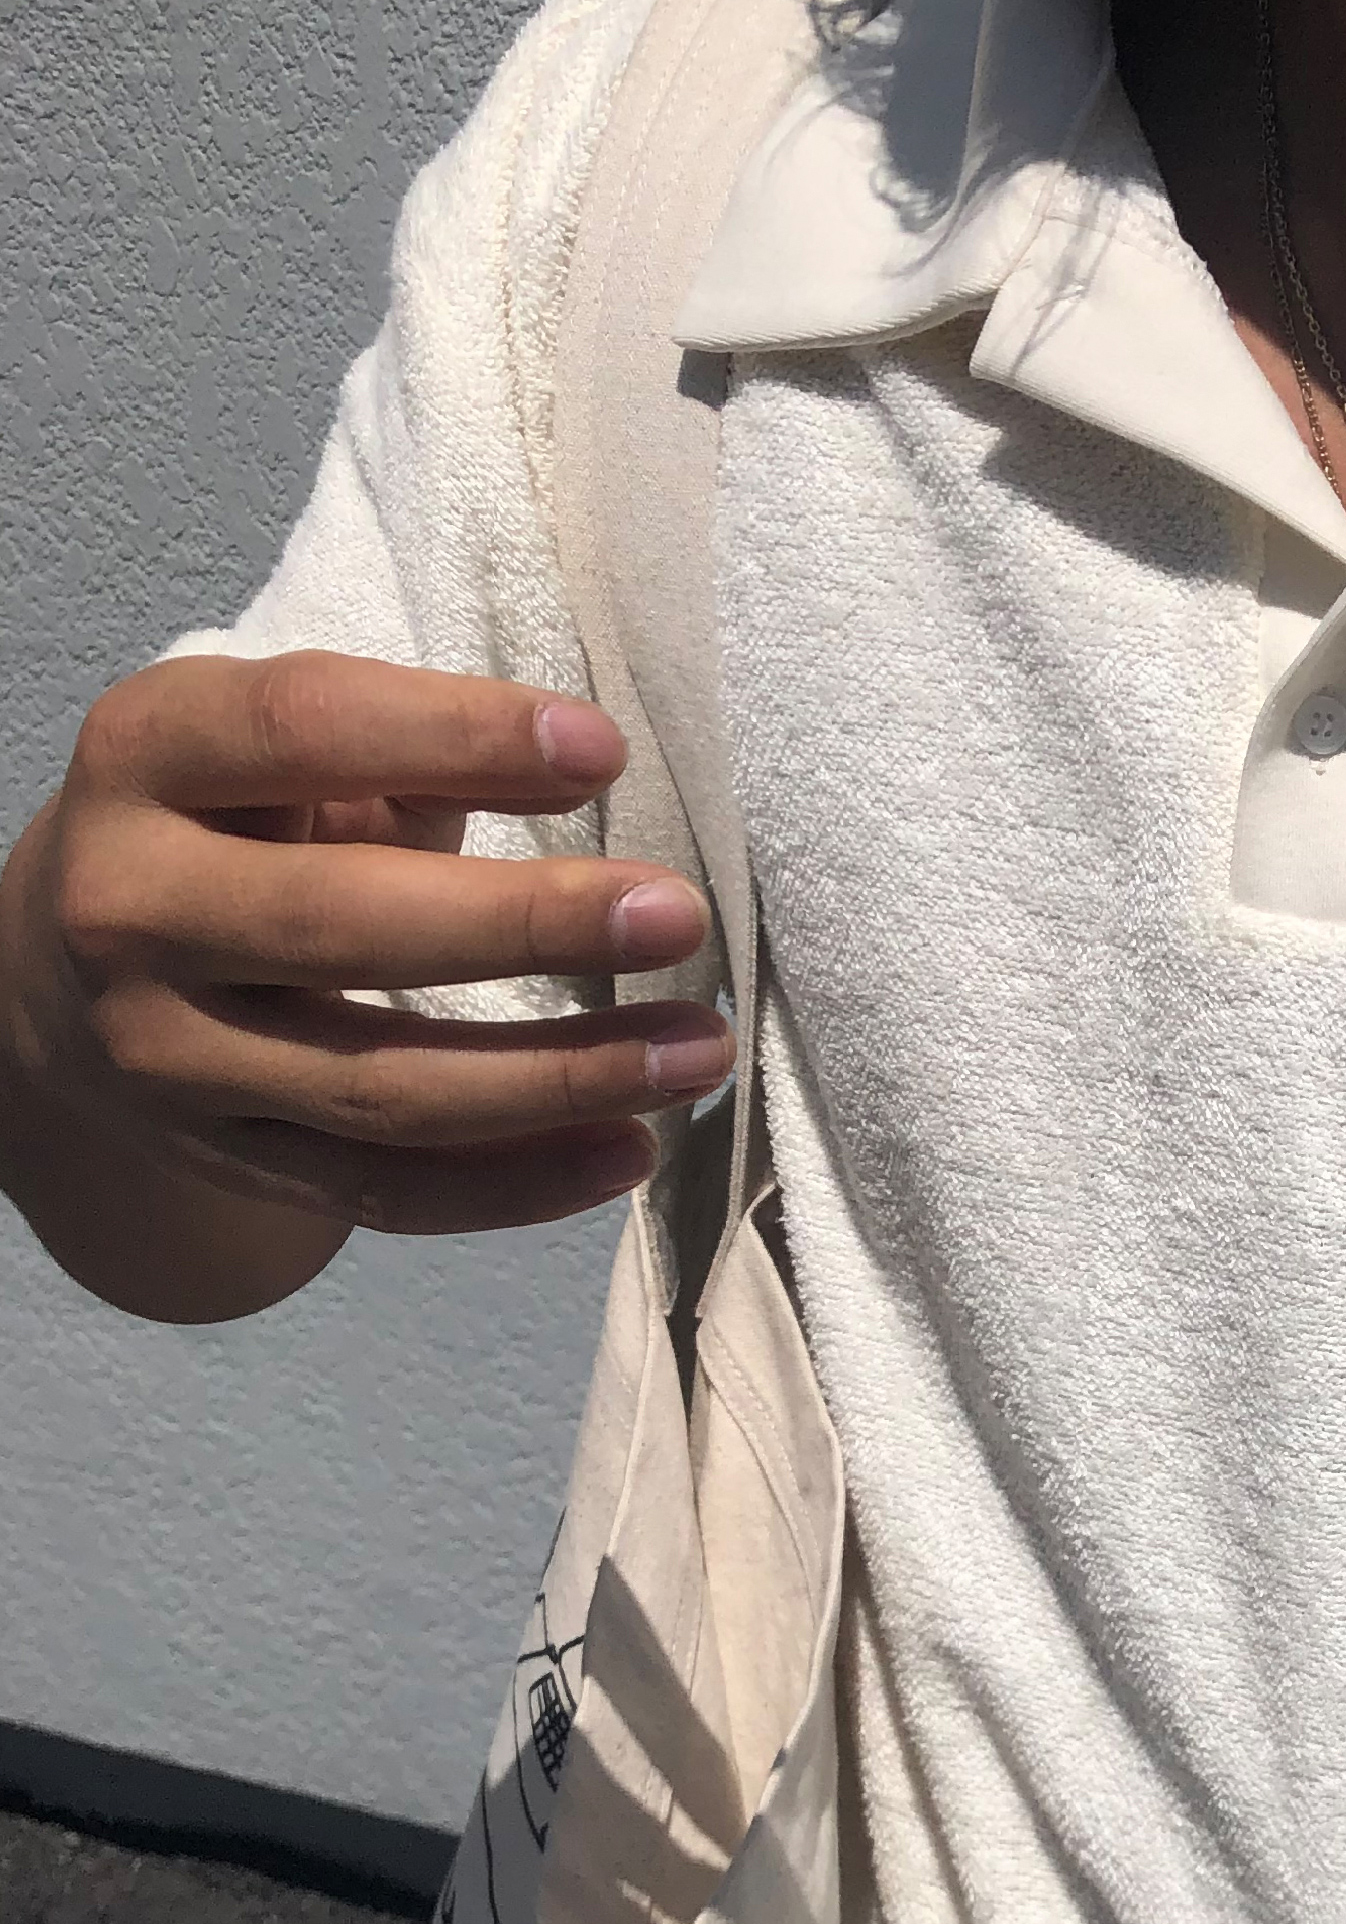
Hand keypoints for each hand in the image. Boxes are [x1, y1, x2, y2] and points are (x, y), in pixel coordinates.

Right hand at [0, 648, 729, 1319]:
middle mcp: (132, 910)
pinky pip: (386, 1193)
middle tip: (676, 914)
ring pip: (381, 1087)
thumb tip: (582, 758)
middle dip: (528, 927)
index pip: (300, 731)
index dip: (455, 734)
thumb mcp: (283, 755)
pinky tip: (629, 1150)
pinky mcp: (229, 1162)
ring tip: (696, 1051)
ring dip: (559, 1077)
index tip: (605, 751)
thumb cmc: (234, 829)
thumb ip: (414, 747)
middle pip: (344, 928)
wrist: (71, 978)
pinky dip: (517, 1185)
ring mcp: (169, 1055)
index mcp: (145, 759)